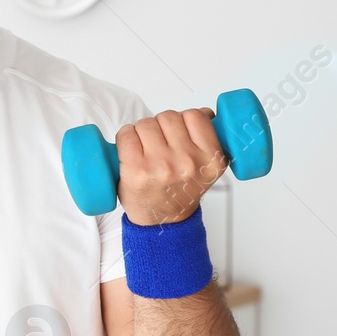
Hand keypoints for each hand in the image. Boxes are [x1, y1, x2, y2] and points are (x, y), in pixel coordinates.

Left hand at [115, 108, 226, 225]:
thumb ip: (207, 139)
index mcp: (211, 159)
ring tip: (146, 149)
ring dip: (142, 131)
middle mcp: (188, 162)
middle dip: (160, 126)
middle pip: (168, 117)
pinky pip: (127, 134)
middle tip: (159, 144)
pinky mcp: (136, 169)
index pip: (195, 116)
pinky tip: (130, 150)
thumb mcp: (206, 167)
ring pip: (146, 123)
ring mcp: (161, 166)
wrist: (162, 222)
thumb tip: (206, 113)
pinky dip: (125, 137)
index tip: (178, 132)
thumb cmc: (180, 191)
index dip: (183, 120)